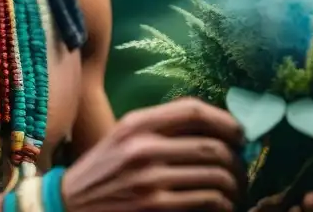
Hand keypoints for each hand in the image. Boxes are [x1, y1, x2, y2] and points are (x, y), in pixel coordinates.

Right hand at [61, 97, 245, 211]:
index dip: (225, 120)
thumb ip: (159, 127)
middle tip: (241, 167)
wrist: (71, 203)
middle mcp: (143, 147)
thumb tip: (213, 126)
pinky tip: (221, 205)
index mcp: (137, 123)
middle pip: (211, 145)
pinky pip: (207, 200)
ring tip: (235, 189)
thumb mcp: (124, 136)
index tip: (240, 133)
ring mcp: (150, 179)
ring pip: (215, 175)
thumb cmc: (103, 169)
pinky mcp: (155, 207)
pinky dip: (223, 204)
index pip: (193, 110)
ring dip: (234, 184)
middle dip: (236, 158)